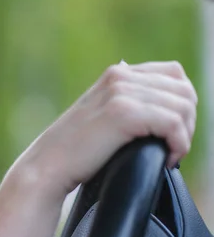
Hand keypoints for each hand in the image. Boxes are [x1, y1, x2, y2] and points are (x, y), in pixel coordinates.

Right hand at [13, 61, 197, 197]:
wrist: (50, 163)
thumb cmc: (77, 147)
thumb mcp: (104, 113)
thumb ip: (129, 99)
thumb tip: (166, 100)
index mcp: (117, 73)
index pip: (175, 74)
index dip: (182, 103)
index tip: (171, 131)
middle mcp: (120, 76)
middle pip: (184, 90)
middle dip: (188, 122)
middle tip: (172, 147)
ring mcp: (120, 92)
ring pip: (183, 107)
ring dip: (185, 136)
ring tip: (168, 154)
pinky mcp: (123, 113)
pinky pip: (174, 124)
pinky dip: (179, 145)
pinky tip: (166, 160)